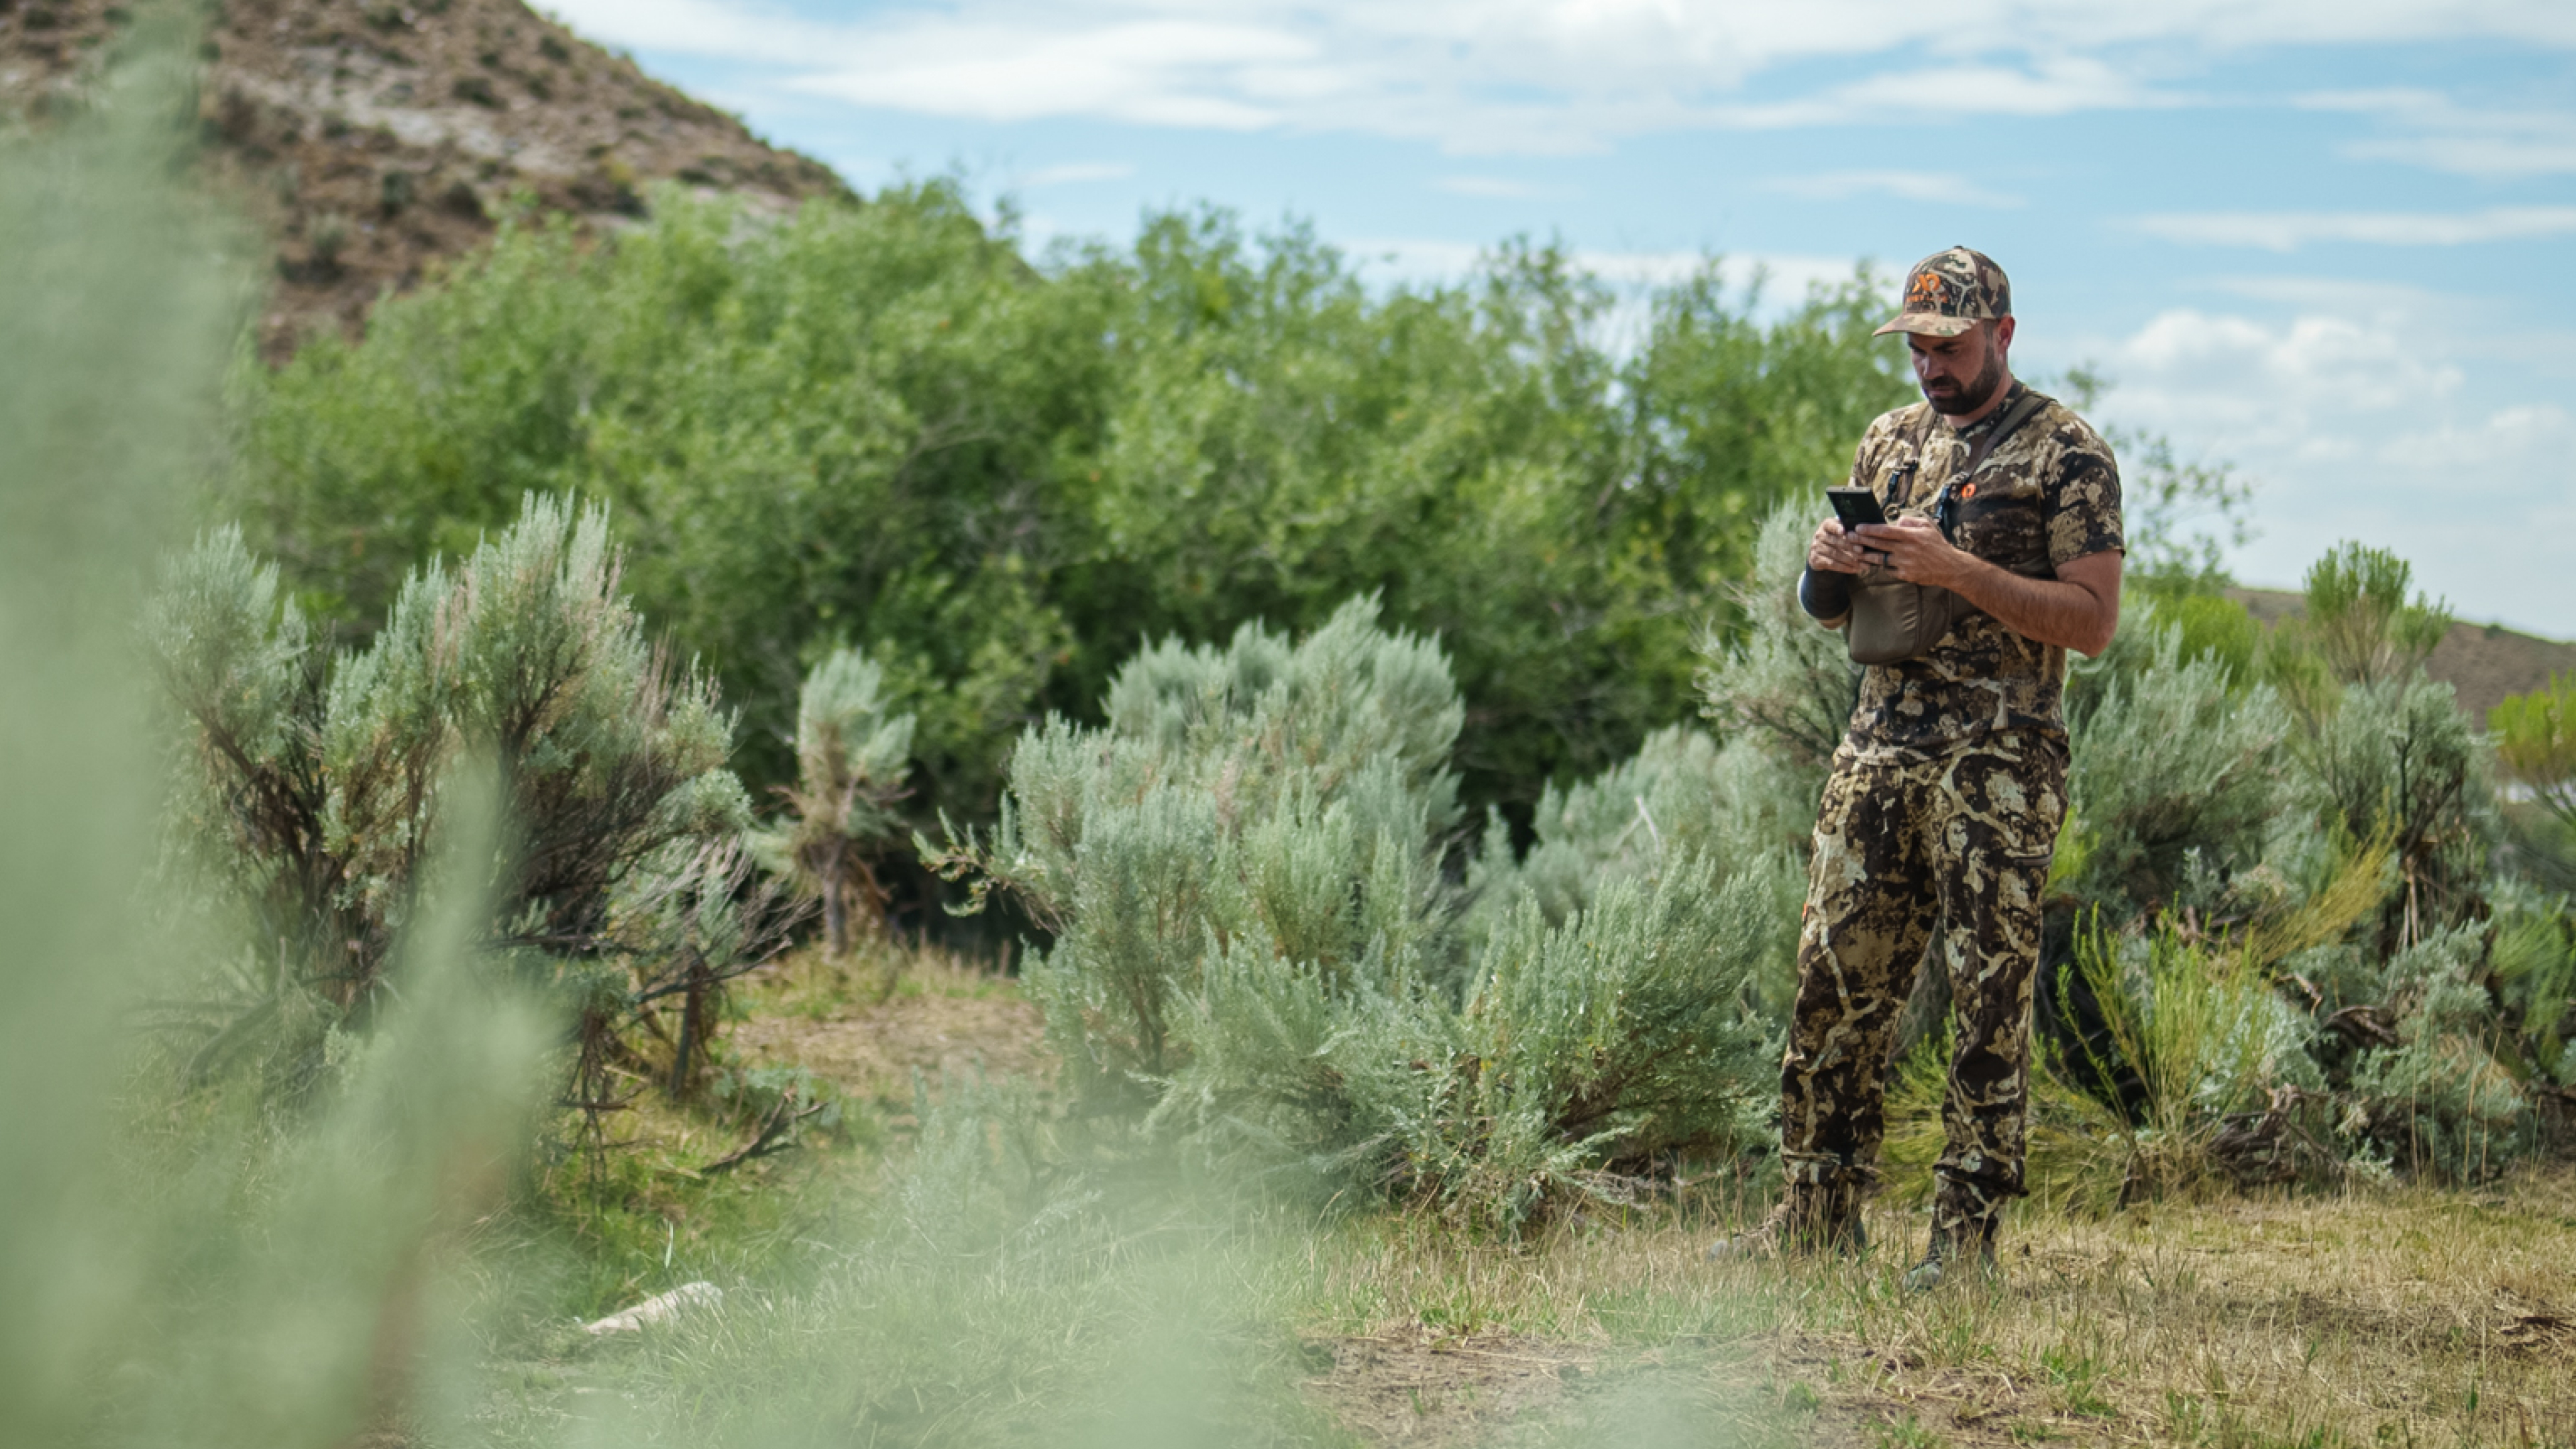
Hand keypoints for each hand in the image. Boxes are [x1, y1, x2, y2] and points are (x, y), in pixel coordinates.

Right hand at [1808, 519, 1865, 574]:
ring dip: (1849, 559)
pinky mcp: (1815, 559)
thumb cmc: (1841, 540)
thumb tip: (1864, 531)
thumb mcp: (1844, 532)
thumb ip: (1851, 530)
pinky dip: (1844, 567)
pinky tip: (1855, 569)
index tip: (1844, 531)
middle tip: (1862, 551)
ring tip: (1862, 563)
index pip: (1831, 525)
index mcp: (1826, 525)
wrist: (1825, 555)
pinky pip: (1831, 564)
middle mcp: (1819, 535)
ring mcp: (1815, 547)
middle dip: (1849, 546)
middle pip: (1835, 541)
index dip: (1837, 528)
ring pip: (1834, 553)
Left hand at [1852, 517, 1981, 588]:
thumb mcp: (1928, 527)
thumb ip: (1911, 522)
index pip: (1885, 531)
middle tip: (1849, 537)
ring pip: (1879, 558)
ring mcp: (1905, 563)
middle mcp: (1906, 549)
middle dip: (1861, 540)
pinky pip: (1888, 569)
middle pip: (1878, 544)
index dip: (1869, 529)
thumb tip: (1897, 521)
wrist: (1950, 568)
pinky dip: (1881, 565)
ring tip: (1856, 550)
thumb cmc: (1938, 546)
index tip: (1858, 527)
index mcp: (1911, 536)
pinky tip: (1873, 562)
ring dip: (1866, 554)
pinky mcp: (1905, 575)